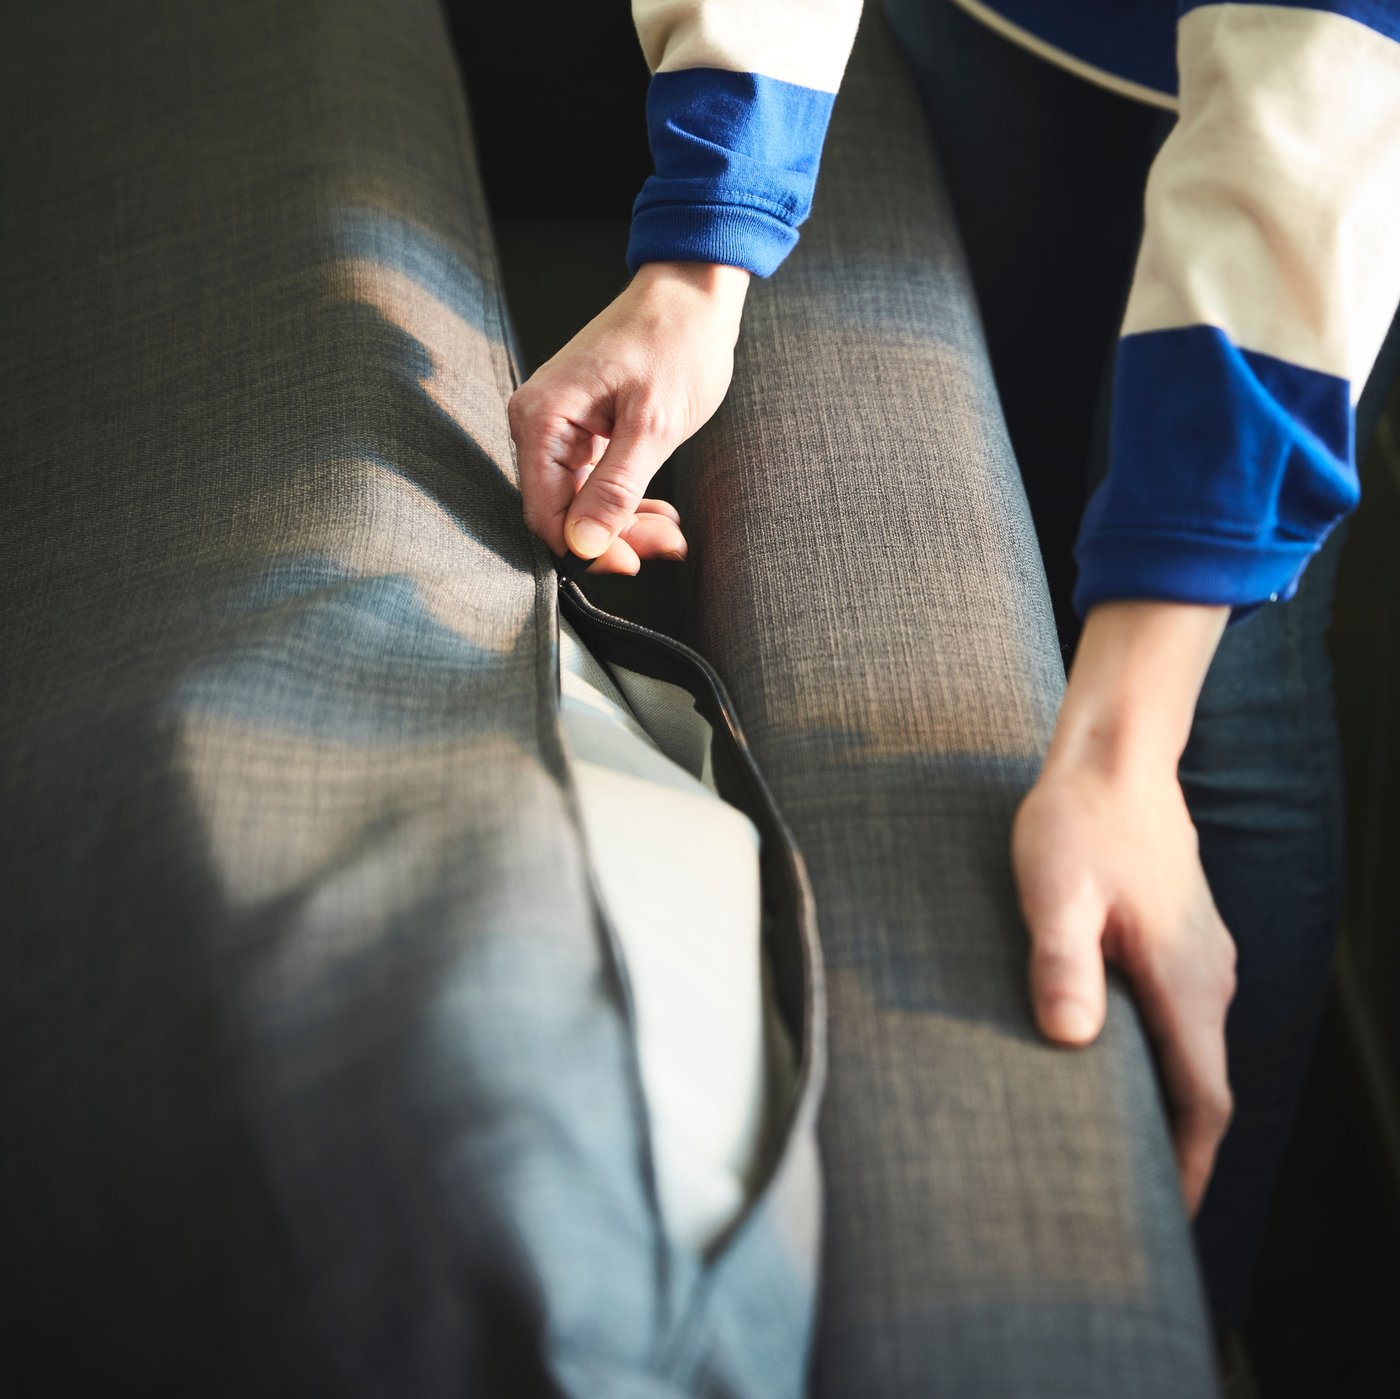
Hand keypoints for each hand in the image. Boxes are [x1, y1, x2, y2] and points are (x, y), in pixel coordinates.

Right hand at [508, 260, 749, 573]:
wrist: (693, 293)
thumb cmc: (676, 341)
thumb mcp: (653, 424)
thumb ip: (615, 489)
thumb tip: (584, 545)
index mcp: (542, 418)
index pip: (545, 514)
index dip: (586, 548)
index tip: (633, 562)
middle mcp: (539, 423)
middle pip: (562, 512)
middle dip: (615, 536)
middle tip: (667, 542)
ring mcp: (559, 427)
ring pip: (581, 503)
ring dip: (626, 523)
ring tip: (671, 529)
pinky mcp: (582, 431)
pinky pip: (594, 483)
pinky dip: (627, 501)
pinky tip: (660, 512)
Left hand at [1012, 601, 1236, 1215]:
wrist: (1114, 757)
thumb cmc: (1078, 821)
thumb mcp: (1054, 889)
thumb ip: (1062, 960)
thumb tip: (1071, 1039)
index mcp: (1184, 980)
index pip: (1206, 1100)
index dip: (1191, 1166)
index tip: (1167, 1221)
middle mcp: (1209, 977)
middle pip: (1206, 1086)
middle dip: (1179, 1149)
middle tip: (1133, 1202)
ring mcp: (1203, 956)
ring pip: (1196, 1051)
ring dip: (1169, 1103)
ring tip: (1121, 1147)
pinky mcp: (1185, 939)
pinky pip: (1184, 1019)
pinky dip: (1161, 1058)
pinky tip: (1117, 1061)